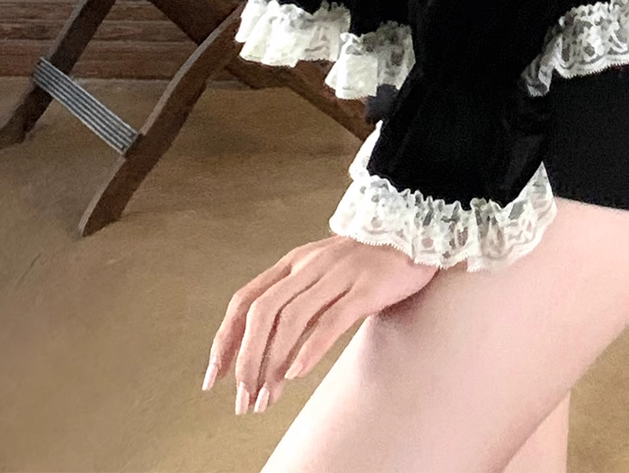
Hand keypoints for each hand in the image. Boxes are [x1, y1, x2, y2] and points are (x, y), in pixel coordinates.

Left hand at [204, 234, 435, 416]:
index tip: (214, 378)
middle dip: (245, 360)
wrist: (414, 229)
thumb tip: (267, 356)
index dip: (224, 340)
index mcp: (293, 262)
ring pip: (290, 319)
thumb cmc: (365, 261)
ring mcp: (337, 274)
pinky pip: (332, 319)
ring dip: (273, 363)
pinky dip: (310, 348)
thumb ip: (297, 304)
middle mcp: (309, 266)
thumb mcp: (322, 275)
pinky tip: (298, 373)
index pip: (245, 300)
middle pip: (261, 312)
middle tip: (243, 400)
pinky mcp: (366, 287)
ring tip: (267, 398)